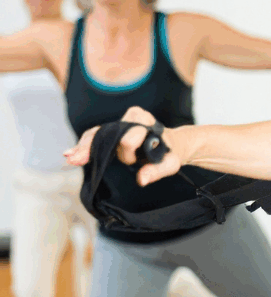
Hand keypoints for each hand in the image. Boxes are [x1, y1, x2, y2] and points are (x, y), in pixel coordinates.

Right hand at [64, 106, 185, 186]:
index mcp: (146, 121)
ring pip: (98, 132)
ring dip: (84, 146)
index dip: (129, 151)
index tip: (136, 159)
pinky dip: (84, 145)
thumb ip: (157, 170)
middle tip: (76, 158)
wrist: (174, 144)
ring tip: (69, 158)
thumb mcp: (171, 163)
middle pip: (107, 132)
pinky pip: (96, 136)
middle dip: (93, 146)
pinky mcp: (114, 130)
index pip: (129, 137)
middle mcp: (132, 117)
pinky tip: (70, 155)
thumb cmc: (172, 153)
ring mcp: (121, 123)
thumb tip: (141, 180)